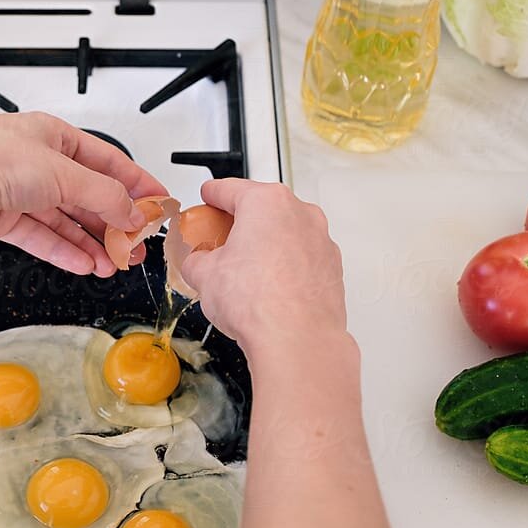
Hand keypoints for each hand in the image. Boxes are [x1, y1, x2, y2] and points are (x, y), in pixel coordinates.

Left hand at [0, 113, 167, 276]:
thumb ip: (104, 195)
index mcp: (52, 135)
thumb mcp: (63, 173)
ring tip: (113, 263)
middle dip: (113, 221)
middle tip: (135, 245)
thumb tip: (132, 211)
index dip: (136, 182)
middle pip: (86, 194)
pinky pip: (42, 237)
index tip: (157, 202)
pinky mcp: (2, 218)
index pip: (106, 161)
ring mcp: (18, 190)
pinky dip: (63, 251)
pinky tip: (84, 264)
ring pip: (64, 220)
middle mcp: (35, 161)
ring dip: (91, 242)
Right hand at [180, 179, 346, 352]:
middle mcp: (300, 214)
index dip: (213, 194)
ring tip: (244, 272)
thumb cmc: (257, 301)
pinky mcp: (331, 268)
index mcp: (266, 203)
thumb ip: (196, 260)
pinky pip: (301, 258)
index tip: (209, 195)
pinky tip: (268, 289)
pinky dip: (285, 266)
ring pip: (285, 233)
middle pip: (263, 209)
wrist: (296, 339)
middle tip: (220, 240)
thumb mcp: (203, 275)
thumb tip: (197, 263)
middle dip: (241, 222)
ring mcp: (320, 241)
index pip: (231, 188)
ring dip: (265, 245)